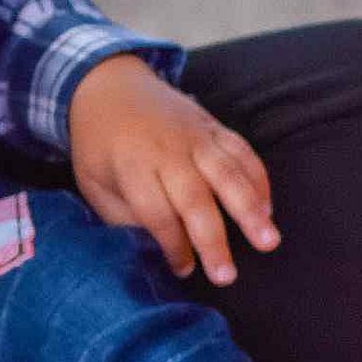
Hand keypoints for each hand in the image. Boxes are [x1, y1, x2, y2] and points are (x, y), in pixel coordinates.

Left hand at [68, 54, 279, 285]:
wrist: (107, 85)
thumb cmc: (99, 145)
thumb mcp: (93, 183)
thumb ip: (122, 216)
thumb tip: (156, 249)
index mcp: (131, 166)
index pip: (157, 213)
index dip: (173, 246)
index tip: (184, 271)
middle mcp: (166, 150)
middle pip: (195, 198)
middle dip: (212, 240)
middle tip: (227, 276)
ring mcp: (194, 135)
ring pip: (227, 173)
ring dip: (250, 209)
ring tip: (268, 240)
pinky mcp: (212, 125)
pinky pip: (242, 151)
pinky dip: (258, 178)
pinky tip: (267, 208)